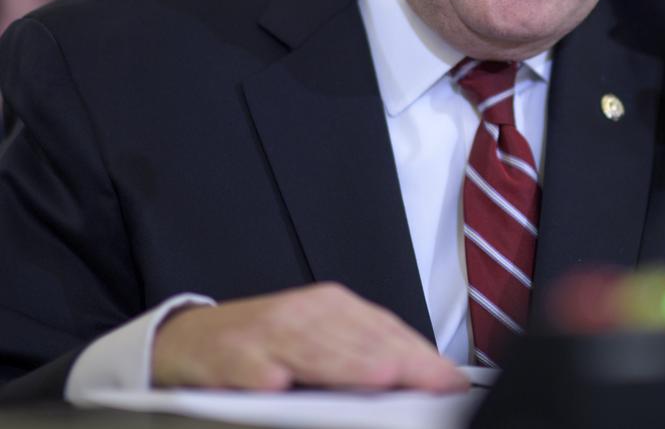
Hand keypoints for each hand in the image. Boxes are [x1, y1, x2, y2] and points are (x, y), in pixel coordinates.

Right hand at [151, 282, 469, 391]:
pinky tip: (280, 383)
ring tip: (381, 377)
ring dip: (346, 364)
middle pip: (358, 338)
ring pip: (313, 348)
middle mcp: (304, 313)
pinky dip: (265, 372)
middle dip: (398, 362)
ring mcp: (266, 331)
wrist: (188, 340)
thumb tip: (413, 378)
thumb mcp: (317, 341)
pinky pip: (250, 364)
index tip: (450, 380)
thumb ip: (360, 355)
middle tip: (431, 382)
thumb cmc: (263, 344)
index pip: (386, 329)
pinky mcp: (229, 353)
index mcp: (332, 307)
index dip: (421, 356)